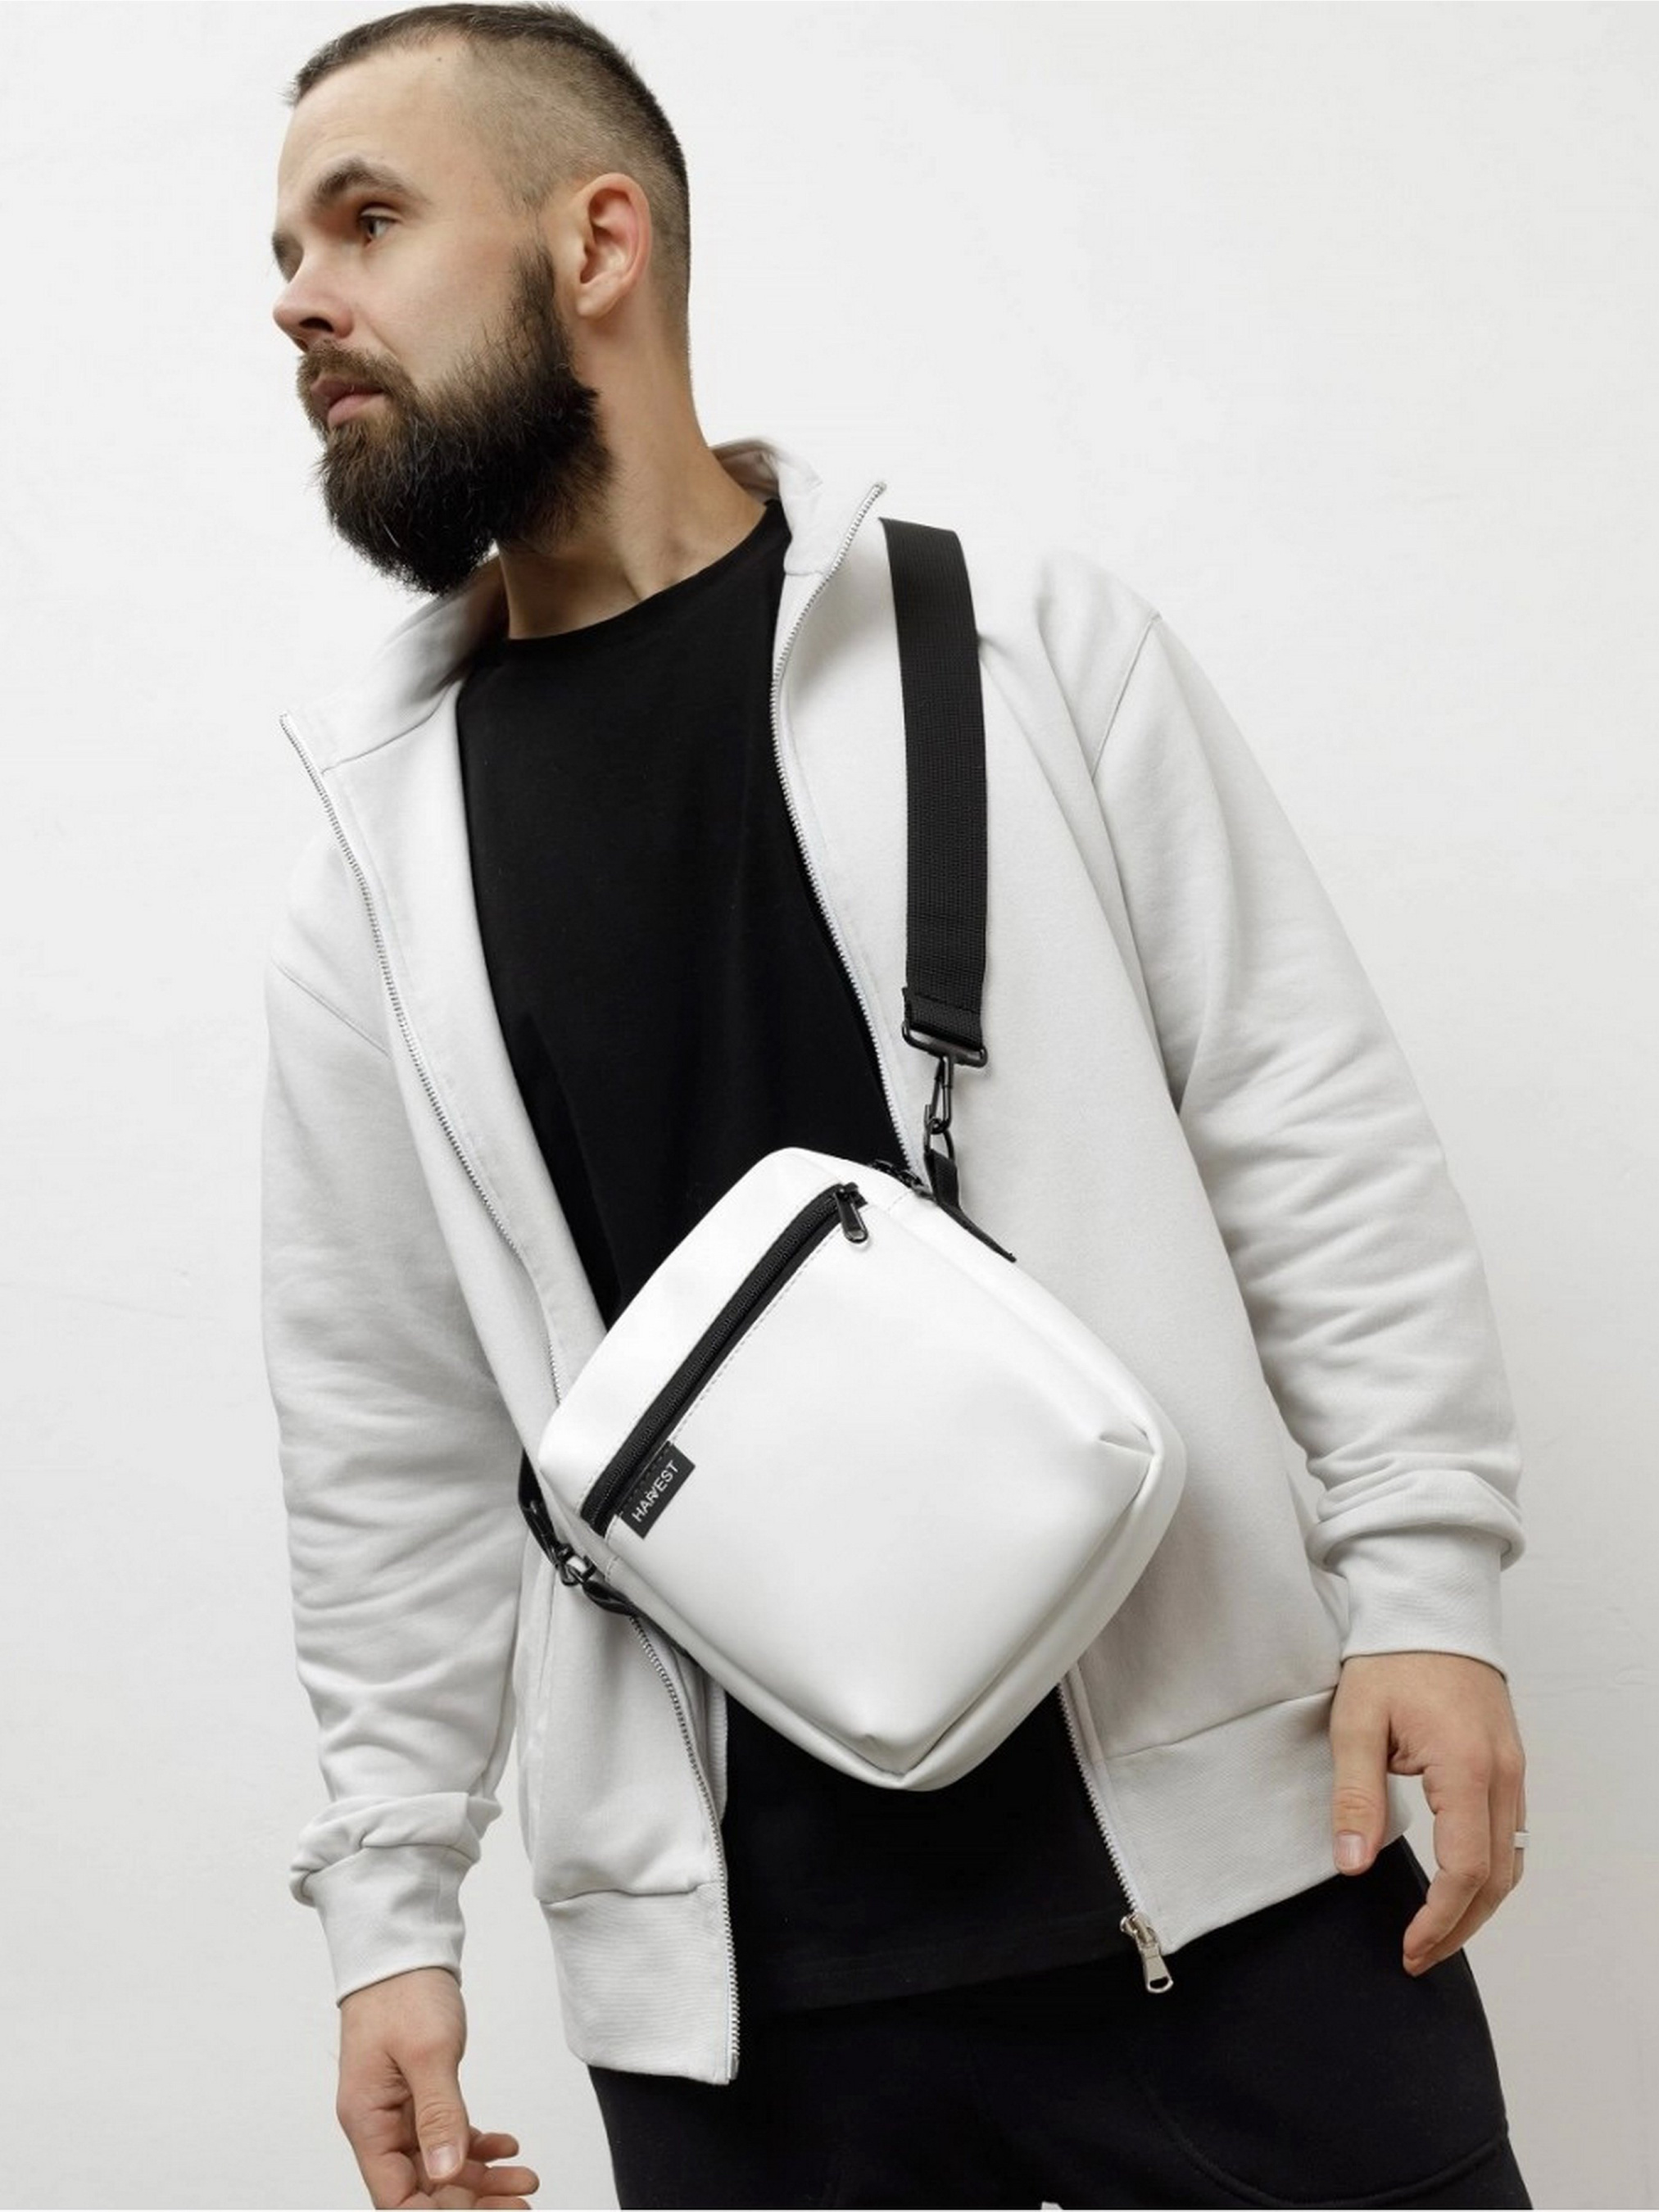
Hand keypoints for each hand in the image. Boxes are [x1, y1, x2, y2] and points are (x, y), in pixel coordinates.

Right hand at [336, 1966, 539, 2207]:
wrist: (402, 1948)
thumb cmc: (404, 1990)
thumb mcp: (427, 2051)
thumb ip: (438, 2114)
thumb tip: (445, 2173)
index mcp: (368, 2121)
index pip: (395, 2199)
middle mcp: (378, 2124)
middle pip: (421, 2190)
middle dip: (470, 2203)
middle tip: (520, 2205)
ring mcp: (398, 2111)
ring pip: (438, 2166)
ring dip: (481, 2179)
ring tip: (526, 2183)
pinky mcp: (417, 2094)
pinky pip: (446, 2136)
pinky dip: (476, 2146)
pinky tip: (508, 2148)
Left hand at [1327, 1650, 1526, 1977]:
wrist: (1429, 1610)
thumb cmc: (1391, 1660)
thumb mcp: (1356, 1723)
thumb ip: (1355, 1795)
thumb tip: (1352, 1865)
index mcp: (1467, 1769)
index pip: (1466, 1869)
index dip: (1439, 1919)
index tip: (1408, 1947)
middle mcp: (1504, 1777)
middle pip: (1497, 1879)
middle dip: (1460, 1928)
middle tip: (1418, 1957)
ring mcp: (1514, 1772)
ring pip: (1511, 1863)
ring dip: (1478, 1907)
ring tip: (1434, 1935)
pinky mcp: (1510, 1766)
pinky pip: (1511, 1836)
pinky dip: (1489, 1874)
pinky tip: (1458, 1888)